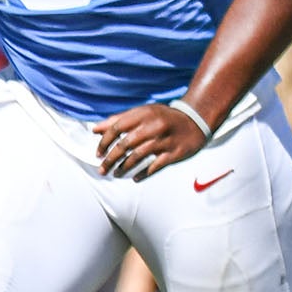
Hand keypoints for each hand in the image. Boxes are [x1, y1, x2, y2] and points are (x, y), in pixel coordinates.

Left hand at [92, 101, 212, 178]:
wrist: (196, 121)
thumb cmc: (164, 117)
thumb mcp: (143, 112)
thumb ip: (119, 120)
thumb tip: (95, 130)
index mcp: (144, 114)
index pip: (117, 128)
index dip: (105, 142)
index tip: (98, 154)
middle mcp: (154, 126)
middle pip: (126, 145)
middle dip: (111, 159)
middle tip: (102, 169)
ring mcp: (165, 140)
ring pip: (138, 156)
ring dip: (124, 167)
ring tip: (116, 174)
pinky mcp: (174, 152)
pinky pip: (155, 166)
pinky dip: (144, 174)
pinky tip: (135, 178)